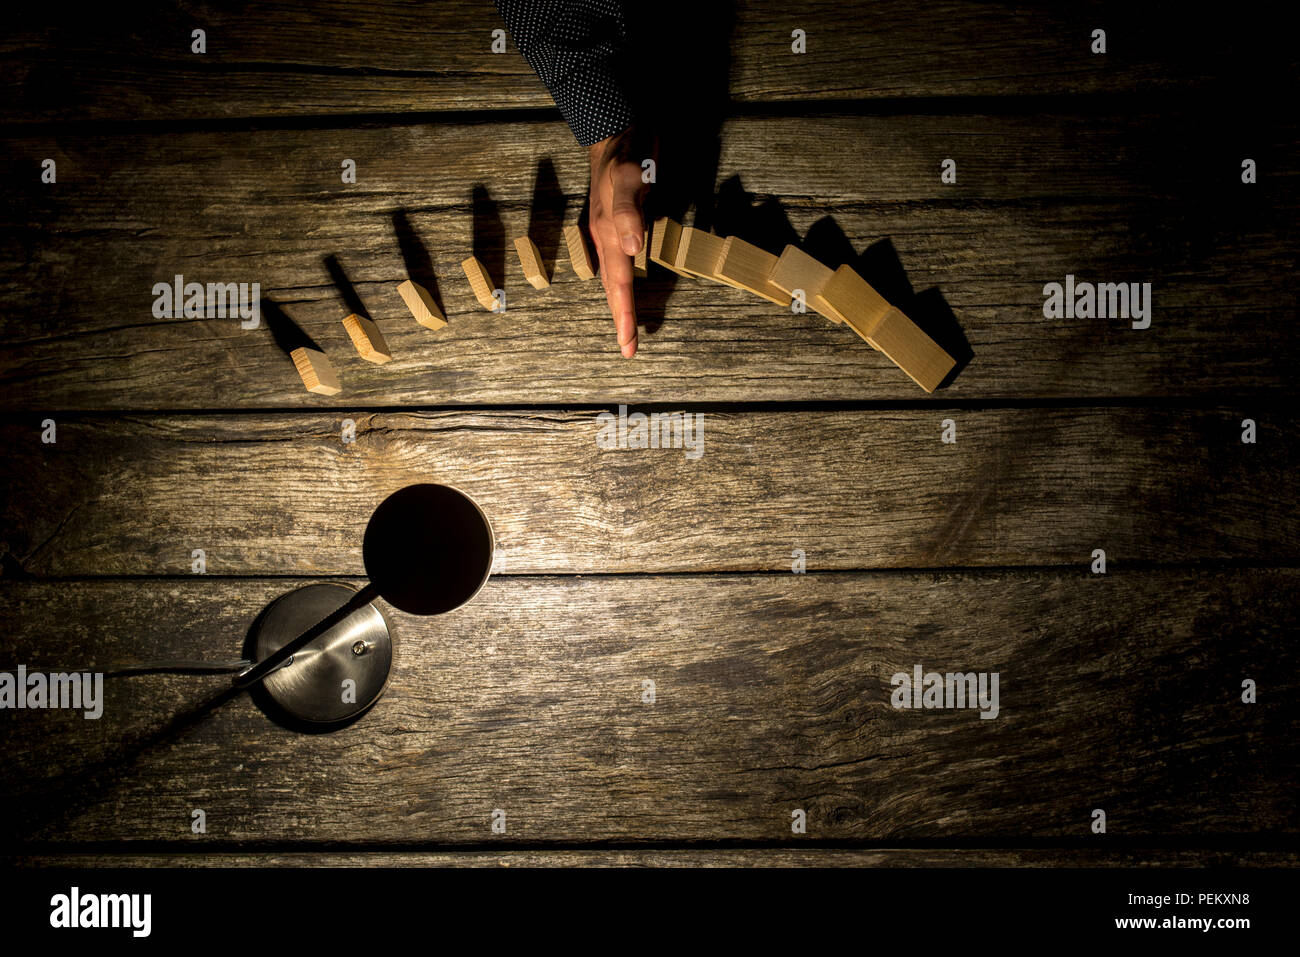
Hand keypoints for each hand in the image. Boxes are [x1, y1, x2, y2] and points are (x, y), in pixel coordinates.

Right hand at [588, 127, 649, 357]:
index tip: (629, 345)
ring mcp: (610, 229)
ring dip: (620, 304)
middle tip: (628, 349)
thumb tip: (632, 249)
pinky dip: (622, 282)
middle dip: (621, 318)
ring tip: (625, 327)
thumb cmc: (627, 148)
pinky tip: (624, 286)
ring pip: (615, 276)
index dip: (625, 315)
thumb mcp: (630, 174)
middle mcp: (607, 236)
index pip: (620, 283)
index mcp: (609, 232)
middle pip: (614, 287)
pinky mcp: (617, 221)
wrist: (615, 123)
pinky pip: (619, 261)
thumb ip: (629, 211)